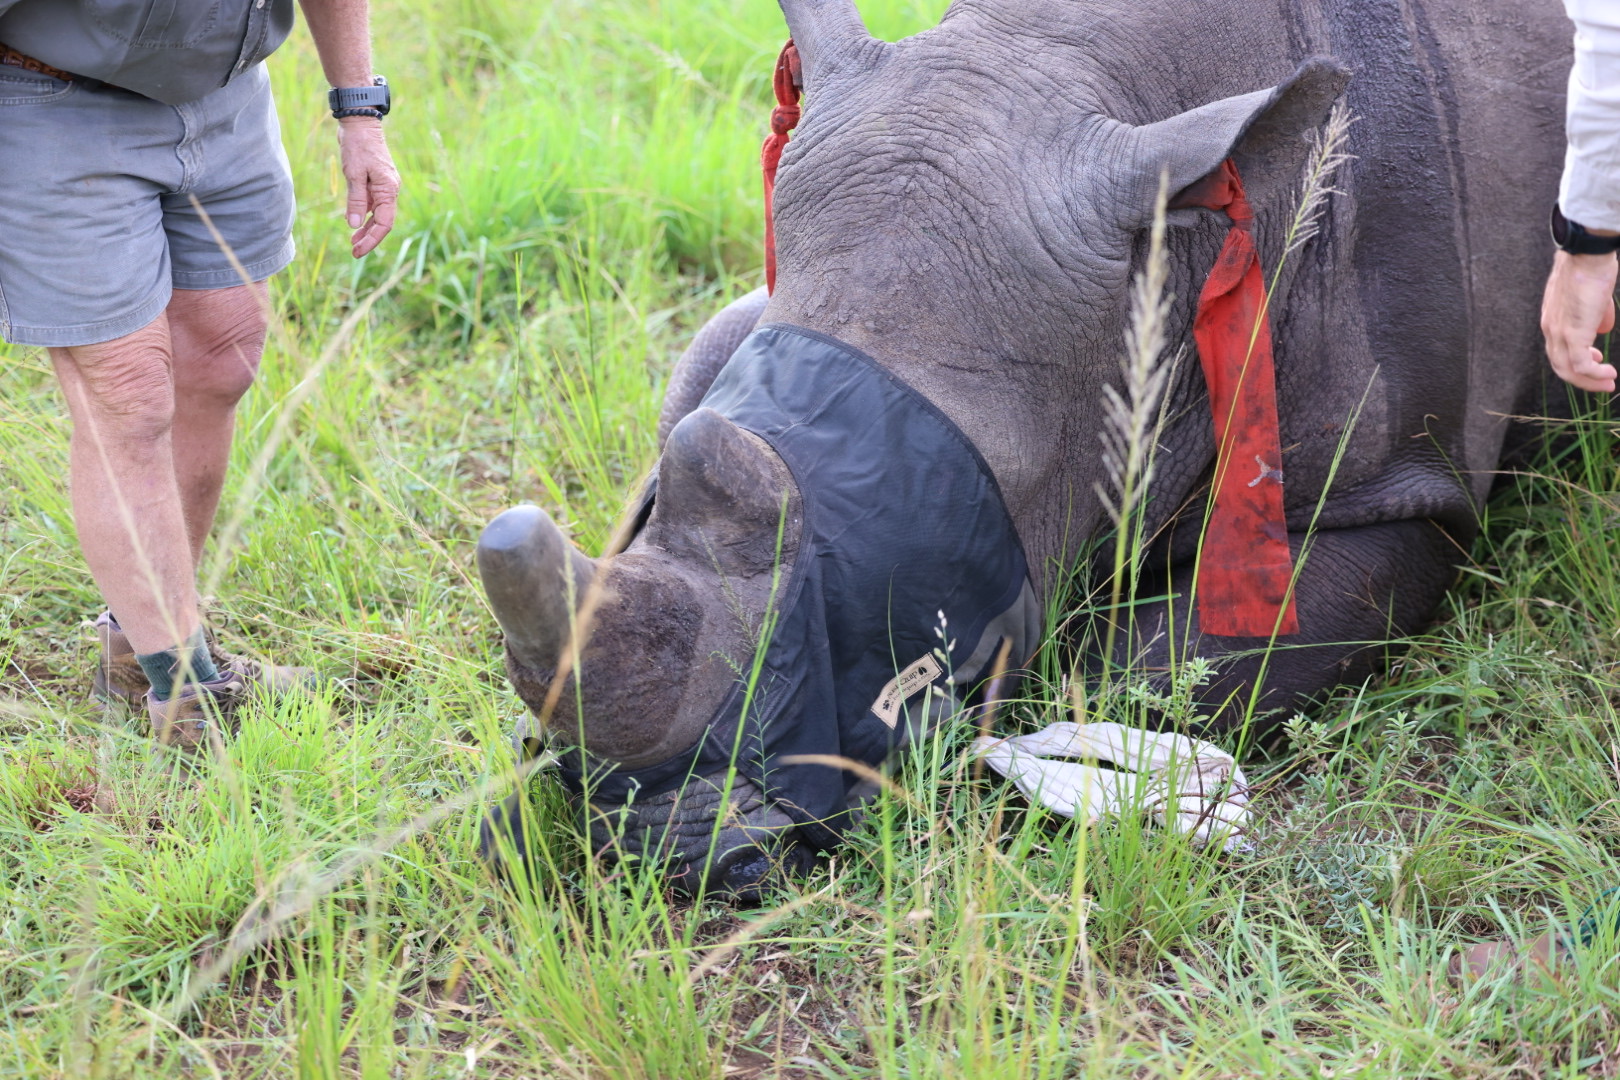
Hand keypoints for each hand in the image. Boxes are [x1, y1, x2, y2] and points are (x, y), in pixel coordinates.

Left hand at [336, 116, 398, 257]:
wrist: (360, 123)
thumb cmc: (358, 146)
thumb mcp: (354, 174)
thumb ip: (355, 200)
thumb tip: (354, 225)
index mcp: (388, 190)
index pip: (384, 223)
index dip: (372, 239)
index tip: (358, 250)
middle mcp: (390, 190)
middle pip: (382, 222)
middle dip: (369, 238)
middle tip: (354, 252)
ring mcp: (384, 186)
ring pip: (377, 214)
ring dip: (365, 228)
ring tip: (352, 242)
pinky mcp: (376, 182)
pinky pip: (372, 203)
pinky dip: (363, 214)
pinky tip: (353, 221)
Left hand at [1542, 249, 1618, 391]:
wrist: (1587, 255)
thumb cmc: (1591, 269)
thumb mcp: (1593, 298)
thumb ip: (1596, 316)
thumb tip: (1603, 329)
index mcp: (1553, 321)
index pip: (1558, 351)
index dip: (1575, 362)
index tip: (1597, 362)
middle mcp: (1551, 330)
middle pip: (1560, 366)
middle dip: (1583, 378)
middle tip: (1604, 382)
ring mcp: (1558, 333)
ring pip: (1568, 370)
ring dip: (1589, 380)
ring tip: (1608, 382)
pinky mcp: (1571, 334)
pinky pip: (1580, 365)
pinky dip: (1594, 373)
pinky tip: (1608, 372)